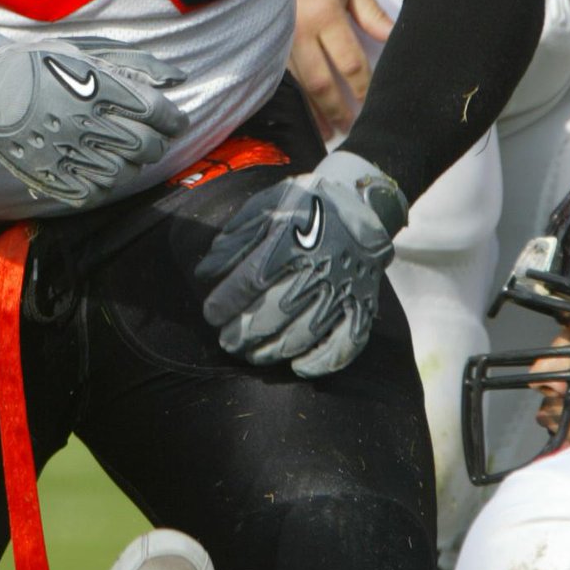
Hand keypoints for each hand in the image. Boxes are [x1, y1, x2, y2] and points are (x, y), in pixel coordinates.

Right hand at [0, 23, 188, 206]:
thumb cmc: (41, 63)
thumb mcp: (88, 51)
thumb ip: (137, 64)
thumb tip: (179, 78)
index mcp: (99, 87)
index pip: (157, 112)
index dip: (173, 119)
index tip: (173, 120)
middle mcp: (87, 121)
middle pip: (146, 146)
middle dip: (157, 143)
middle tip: (151, 138)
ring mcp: (68, 151)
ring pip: (123, 173)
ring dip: (132, 165)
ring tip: (124, 154)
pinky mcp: (50, 173)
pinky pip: (93, 192)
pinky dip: (105, 185)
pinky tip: (100, 170)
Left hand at [197, 149, 407, 376]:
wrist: (361, 202)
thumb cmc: (306, 205)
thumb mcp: (268, 205)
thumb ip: (236, 236)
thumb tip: (206, 272)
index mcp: (293, 239)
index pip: (251, 279)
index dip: (226, 302)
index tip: (211, 314)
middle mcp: (319, 267)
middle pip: (274, 312)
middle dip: (244, 333)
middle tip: (227, 342)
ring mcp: (343, 289)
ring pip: (303, 333)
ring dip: (273, 351)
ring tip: (252, 354)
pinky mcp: (363, 304)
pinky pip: (346, 343)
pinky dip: (322, 362)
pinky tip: (298, 366)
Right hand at [290, 0, 392, 136]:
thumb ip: (370, 13)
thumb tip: (391, 38)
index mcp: (325, 16)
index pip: (350, 62)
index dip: (363, 86)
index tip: (373, 102)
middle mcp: (299, 33)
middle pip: (321, 82)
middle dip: (336, 109)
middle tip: (349, 129)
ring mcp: (278, 40)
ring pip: (297, 85)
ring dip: (312, 110)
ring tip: (324, 131)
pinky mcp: (265, 43)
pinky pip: (281, 76)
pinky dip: (292, 96)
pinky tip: (298, 111)